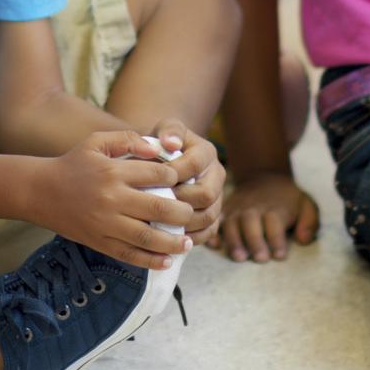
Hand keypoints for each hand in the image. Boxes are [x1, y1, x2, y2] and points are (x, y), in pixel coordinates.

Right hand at [33, 130, 193, 270]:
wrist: (40, 191)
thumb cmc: (73, 163)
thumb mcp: (97, 141)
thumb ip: (129, 139)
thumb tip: (158, 151)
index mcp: (114, 171)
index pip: (157, 176)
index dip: (176, 178)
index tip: (183, 181)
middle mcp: (112, 199)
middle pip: (158, 209)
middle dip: (182, 213)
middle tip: (192, 214)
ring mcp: (106, 224)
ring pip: (147, 237)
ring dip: (172, 243)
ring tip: (188, 243)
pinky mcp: (99, 242)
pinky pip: (129, 255)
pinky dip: (150, 261)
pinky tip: (167, 261)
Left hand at [153, 118, 224, 242]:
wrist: (166, 161)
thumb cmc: (161, 145)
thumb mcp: (164, 130)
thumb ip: (168, 131)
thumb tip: (171, 143)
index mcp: (207, 152)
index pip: (194, 165)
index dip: (173, 174)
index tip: (151, 180)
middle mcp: (217, 174)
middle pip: (206, 194)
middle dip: (179, 202)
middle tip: (155, 207)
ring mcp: (218, 197)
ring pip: (209, 216)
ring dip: (184, 223)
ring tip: (161, 225)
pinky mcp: (214, 216)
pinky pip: (208, 232)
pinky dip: (191, 238)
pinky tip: (170, 238)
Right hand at [208, 172, 318, 262]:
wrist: (263, 176)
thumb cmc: (287, 198)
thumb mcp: (306, 204)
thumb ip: (309, 222)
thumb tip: (303, 240)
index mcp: (274, 208)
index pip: (275, 222)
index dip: (277, 239)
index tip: (279, 255)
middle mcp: (253, 208)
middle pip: (251, 223)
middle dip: (256, 241)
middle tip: (260, 258)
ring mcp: (236, 209)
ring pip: (231, 223)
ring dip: (234, 240)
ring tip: (239, 257)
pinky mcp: (224, 211)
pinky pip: (215, 220)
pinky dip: (213, 232)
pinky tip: (214, 244)